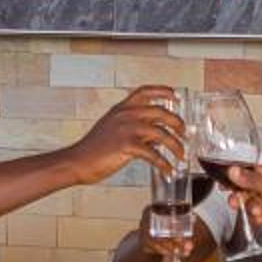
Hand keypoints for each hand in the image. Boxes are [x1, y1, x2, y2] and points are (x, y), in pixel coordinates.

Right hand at [64, 86, 185, 186]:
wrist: (77, 161)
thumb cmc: (92, 149)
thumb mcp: (112, 130)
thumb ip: (133, 128)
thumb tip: (155, 138)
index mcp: (121, 109)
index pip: (144, 91)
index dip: (162, 91)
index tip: (175, 94)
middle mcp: (125, 115)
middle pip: (161, 112)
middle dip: (177, 123)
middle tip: (184, 133)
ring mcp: (126, 129)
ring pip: (162, 133)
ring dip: (176, 146)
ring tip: (181, 155)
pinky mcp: (127, 145)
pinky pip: (154, 154)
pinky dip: (164, 164)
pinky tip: (168, 170)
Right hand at [223, 159, 261, 237]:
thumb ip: (249, 179)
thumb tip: (233, 171)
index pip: (247, 171)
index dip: (235, 175)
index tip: (225, 178)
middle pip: (244, 188)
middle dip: (237, 192)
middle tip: (233, 195)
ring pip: (247, 202)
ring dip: (246, 204)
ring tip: (250, 205)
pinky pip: (254, 215)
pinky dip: (254, 215)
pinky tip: (260, 213)